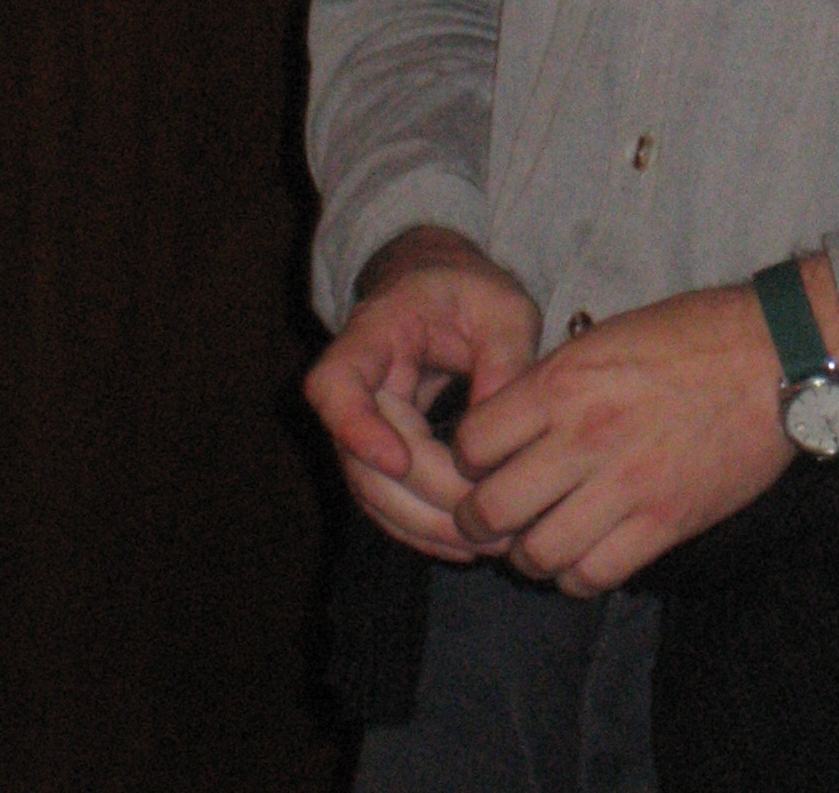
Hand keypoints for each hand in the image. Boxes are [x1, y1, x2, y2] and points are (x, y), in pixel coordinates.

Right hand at [304, 226, 541, 559]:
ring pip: (372, 492)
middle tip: (481, 520)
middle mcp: (356, 386)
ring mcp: (362, 425)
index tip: (399, 460)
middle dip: (420, 496)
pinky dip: (423, 529)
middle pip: (361, 458)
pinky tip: (466, 546)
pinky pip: (389, 502)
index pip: (334, 383)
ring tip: (484, 544)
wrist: (443, 290)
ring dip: (423, 526)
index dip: (356, 428)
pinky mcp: (380, 453)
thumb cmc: (471, 292)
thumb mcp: (502, 306)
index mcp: (374, 333)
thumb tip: (500, 435)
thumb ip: (504, 359)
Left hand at [449, 283, 794, 595]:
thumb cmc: (693, 333)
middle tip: (492, 517)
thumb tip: (511, 420)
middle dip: (479, 520)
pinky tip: (581, 557)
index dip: (466, 459)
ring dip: (526, 555)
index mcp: (564, 382)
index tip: (480, 462)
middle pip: (490, 510)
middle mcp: (583, 437)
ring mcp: (624, 486)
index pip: (471, 444)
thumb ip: (555, 380)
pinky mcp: (664, 523)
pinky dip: (575, 577)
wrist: (776, 356)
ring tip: (537, 540)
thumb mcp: (607, 336)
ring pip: (535, 555)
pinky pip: (593, 576)